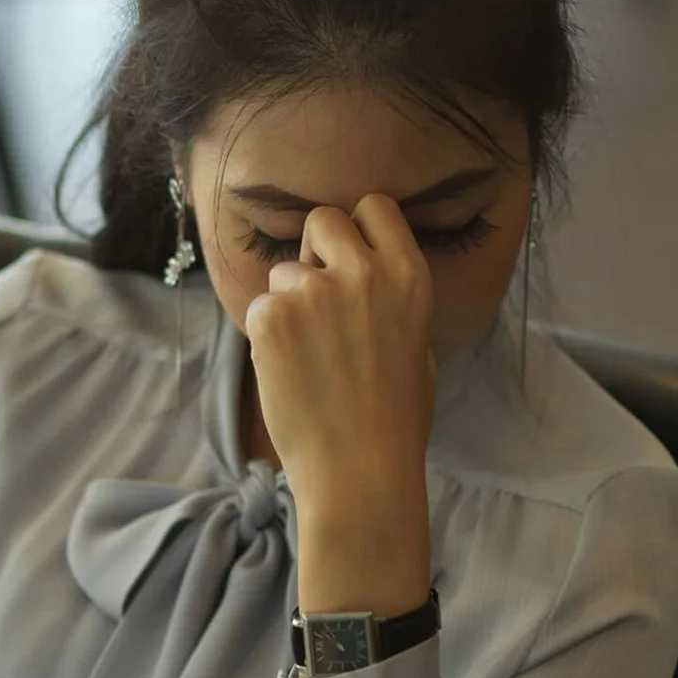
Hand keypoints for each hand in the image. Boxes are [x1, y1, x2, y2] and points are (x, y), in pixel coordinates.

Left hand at [243, 195, 435, 616]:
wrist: (359, 470)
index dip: (358, 230)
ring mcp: (313, 291)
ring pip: (284, 272)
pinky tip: (289, 373)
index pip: (374, 207)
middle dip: (315, 251)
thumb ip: (390, 298)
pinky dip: (267, 337)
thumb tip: (364, 272)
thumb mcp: (417, 345)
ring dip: (288, 303)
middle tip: (318, 300)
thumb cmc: (394, 419)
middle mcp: (362, 272)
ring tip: (310, 358)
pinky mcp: (271, 316)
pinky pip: (260, 308)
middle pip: (322, 220)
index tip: (350, 258)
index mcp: (408, 275)